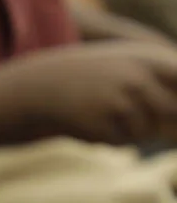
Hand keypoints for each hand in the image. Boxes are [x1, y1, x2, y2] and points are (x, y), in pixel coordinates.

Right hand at [20, 41, 176, 143]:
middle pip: (172, 113)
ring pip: (146, 132)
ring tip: (104, 117)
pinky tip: (90, 124)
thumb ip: (163, 78)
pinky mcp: (101, 122)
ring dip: (130, 132)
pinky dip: (109, 139)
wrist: (40, 86)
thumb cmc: (91, 77)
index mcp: (148, 60)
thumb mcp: (127, 65)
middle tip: (133, 119)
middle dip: (160, 122)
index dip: (176, 103)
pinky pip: (121, 142)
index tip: (168, 110)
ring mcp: (119, 99)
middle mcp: (138, 77)